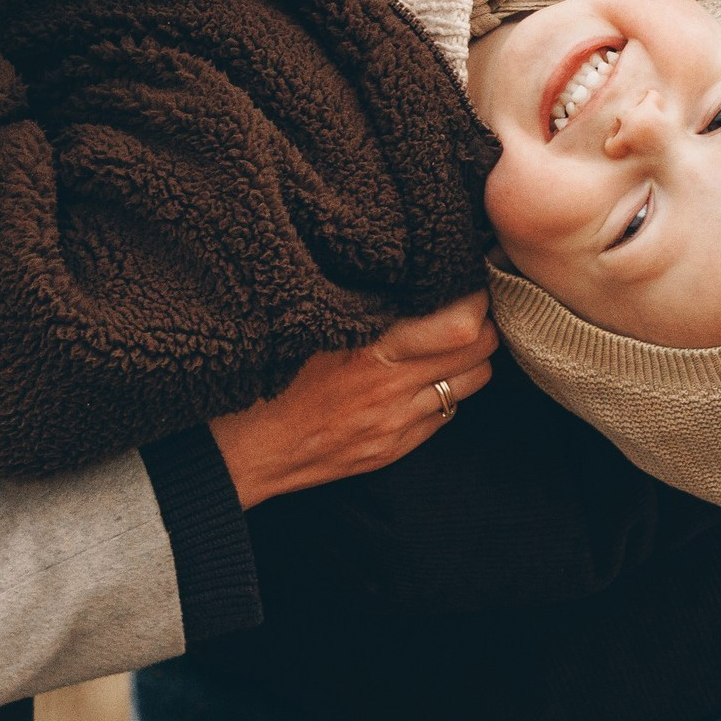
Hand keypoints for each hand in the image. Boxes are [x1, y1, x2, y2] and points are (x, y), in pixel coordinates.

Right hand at [209, 292, 496, 508]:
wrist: (238, 453)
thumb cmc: (263, 375)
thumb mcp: (306, 323)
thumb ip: (356, 298)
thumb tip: (398, 267)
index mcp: (369, 350)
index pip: (460, 323)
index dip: (472, 295)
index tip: (461, 274)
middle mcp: (391, 390)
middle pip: (479, 350)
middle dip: (481, 321)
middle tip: (464, 300)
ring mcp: (395, 425)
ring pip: (472, 382)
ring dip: (469, 357)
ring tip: (448, 337)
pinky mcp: (392, 450)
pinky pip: (445, 414)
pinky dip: (444, 389)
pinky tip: (421, 374)